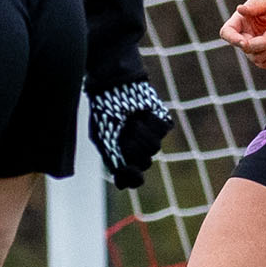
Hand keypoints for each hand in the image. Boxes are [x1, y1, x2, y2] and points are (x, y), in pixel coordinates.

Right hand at [87, 76, 176, 190]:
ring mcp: (149, 134)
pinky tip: (143, 113)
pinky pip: (163, 129)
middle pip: (145, 162)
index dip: (134, 178)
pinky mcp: (161, 121)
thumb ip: (113, 160)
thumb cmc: (105, 110)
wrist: (114, 82)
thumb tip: (123, 184)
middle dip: (134, 147)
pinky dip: (152, 120)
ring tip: (131, 119)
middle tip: (125, 131)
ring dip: (141, 132)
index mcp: (121, 154)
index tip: (134, 175)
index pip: (132, 176)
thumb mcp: (102, 136)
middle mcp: (136, 146)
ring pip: (155, 146)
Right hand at [221, 0, 265, 68]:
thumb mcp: (264, 2)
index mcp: (237, 23)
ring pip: (257, 59)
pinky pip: (265, 64)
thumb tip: (240, 9)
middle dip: (264, 43)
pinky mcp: (259, 55)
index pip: (226, 33)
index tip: (244, 42)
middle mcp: (240, 37)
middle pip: (246, 49)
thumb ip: (253, 7)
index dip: (233, 40)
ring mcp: (249, 48)